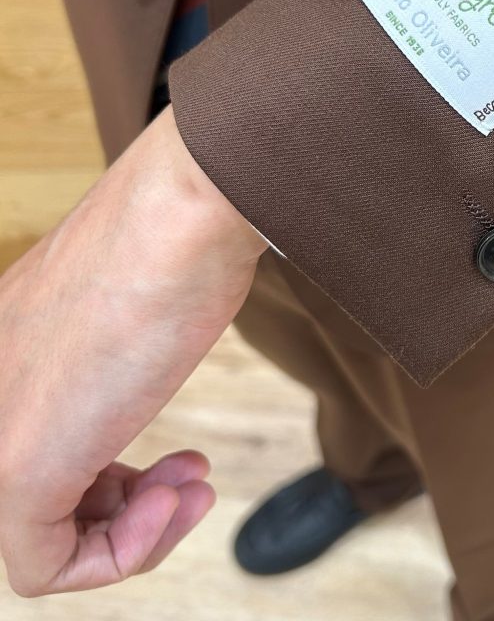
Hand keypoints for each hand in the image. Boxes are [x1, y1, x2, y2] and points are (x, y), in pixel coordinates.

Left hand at [0, 108, 266, 595]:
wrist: (186, 213)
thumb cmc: (176, 243)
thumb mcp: (131, 301)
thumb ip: (108, 351)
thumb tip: (132, 371)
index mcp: (5, 356)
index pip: (38, 451)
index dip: (109, 481)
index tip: (174, 459)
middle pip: (34, 504)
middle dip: (122, 510)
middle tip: (183, 480)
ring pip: (34, 541)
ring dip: (131, 534)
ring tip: (189, 489)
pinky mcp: (17, 468)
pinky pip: (46, 566)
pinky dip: (126, 553)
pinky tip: (180, 497)